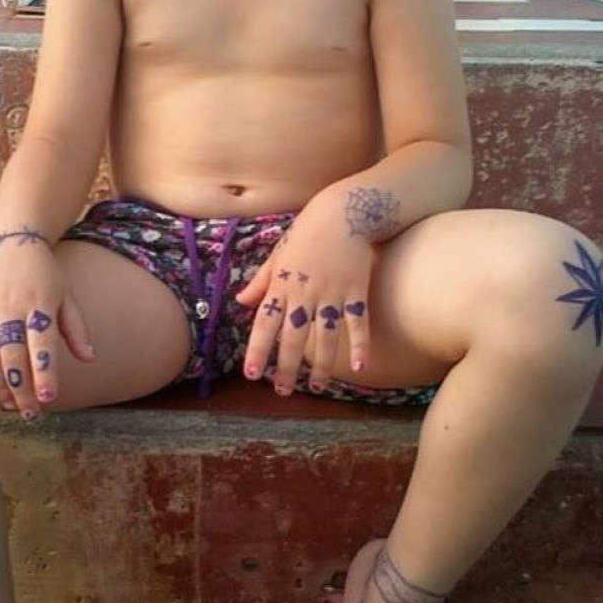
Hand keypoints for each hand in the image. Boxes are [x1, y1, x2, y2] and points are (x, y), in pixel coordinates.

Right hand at [0, 245, 94, 417]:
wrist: (11, 243)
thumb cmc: (44, 276)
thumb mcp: (66, 297)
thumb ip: (76, 329)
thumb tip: (89, 358)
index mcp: (40, 303)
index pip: (42, 344)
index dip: (44, 372)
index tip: (49, 398)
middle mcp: (11, 305)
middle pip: (12, 354)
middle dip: (21, 388)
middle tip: (30, 413)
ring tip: (9, 403)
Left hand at [235, 207, 372, 395]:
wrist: (343, 211)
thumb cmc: (308, 232)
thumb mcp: (278, 254)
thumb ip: (261, 281)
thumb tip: (241, 302)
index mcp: (282, 284)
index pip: (265, 323)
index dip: (258, 350)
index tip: (252, 374)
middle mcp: (305, 292)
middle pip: (293, 337)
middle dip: (287, 367)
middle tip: (283, 391)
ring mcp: (332, 293)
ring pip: (325, 336)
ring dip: (322, 365)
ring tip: (318, 386)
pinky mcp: (356, 290)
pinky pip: (358, 322)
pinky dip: (360, 343)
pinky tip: (361, 365)